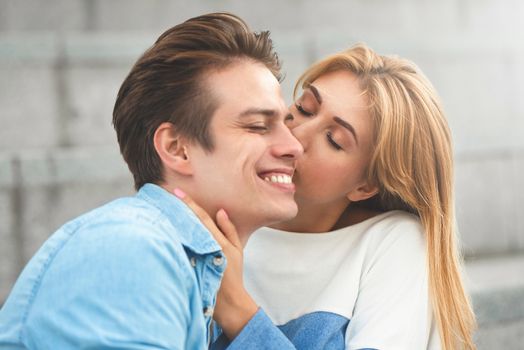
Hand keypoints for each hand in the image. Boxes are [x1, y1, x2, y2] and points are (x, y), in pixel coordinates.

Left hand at [173, 188, 257, 339]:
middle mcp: (207, 247)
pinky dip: (170, 241)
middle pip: (188, 224)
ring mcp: (198, 259)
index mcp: (219, 240)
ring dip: (170, 224)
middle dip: (175, 209)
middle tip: (161, 195)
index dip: (190, 203)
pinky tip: (161, 234)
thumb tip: (220, 211)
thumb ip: (229, 229)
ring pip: (181, 237)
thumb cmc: (233, 275)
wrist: (229, 303)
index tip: (177, 192)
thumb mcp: (237, 250)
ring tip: (157, 210)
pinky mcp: (189, 270)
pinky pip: (178, 252)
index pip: (202, 217)